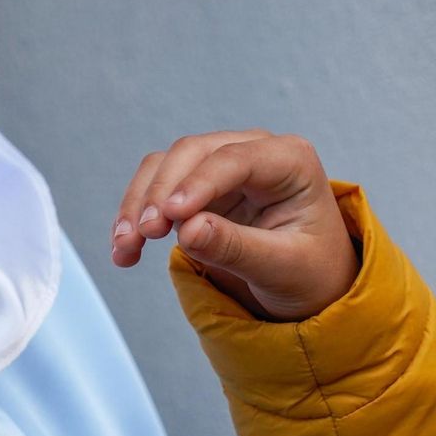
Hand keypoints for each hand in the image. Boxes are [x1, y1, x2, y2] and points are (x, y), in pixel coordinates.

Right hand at [111, 130, 358, 320]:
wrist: (309, 284)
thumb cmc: (311, 272)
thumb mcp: (282, 268)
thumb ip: (237, 248)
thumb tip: (188, 231)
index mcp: (290, 161)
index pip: (235, 159)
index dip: (199, 183)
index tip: (170, 215)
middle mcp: (253, 152)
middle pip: (191, 153)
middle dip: (160, 192)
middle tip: (143, 234)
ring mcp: (221, 167)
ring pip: (164, 166)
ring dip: (138, 204)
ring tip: (125, 248)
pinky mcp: (197, 187)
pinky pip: (156, 189)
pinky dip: (135, 216)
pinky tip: (125, 249)